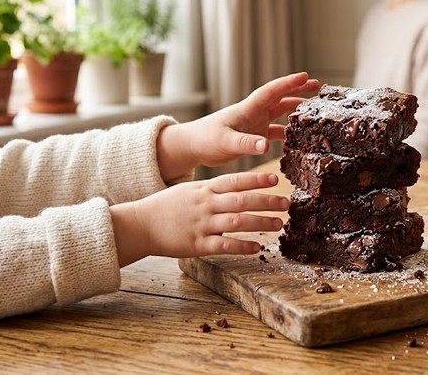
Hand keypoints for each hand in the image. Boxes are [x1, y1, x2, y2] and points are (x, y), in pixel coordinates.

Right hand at [110, 172, 287, 265]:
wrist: (141, 224)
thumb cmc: (168, 206)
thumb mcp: (190, 190)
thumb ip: (214, 188)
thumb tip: (240, 186)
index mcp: (204, 190)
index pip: (234, 181)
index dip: (256, 179)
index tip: (275, 179)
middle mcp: (205, 205)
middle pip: (241, 200)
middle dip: (266, 201)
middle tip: (286, 203)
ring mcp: (201, 225)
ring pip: (236, 222)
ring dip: (260, 223)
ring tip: (279, 224)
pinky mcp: (197, 244)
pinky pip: (223, 245)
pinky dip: (241, 246)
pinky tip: (256, 247)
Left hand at [157, 72, 319, 180]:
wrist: (194, 147)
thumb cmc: (206, 139)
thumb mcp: (226, 142)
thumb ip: (246, 144)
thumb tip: (266, 146)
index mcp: (248, 109)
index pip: (272, 91)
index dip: (289, 83)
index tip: (306, 76)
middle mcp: (254, 114)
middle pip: (281, 99)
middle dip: (299, 92)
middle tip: (319, 87)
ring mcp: (255, 125)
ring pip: (281, 115)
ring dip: (296, 113)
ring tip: (314, 113)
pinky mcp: (254, 137)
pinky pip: (276, 133)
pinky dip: (288, 135)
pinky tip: (299, 141)